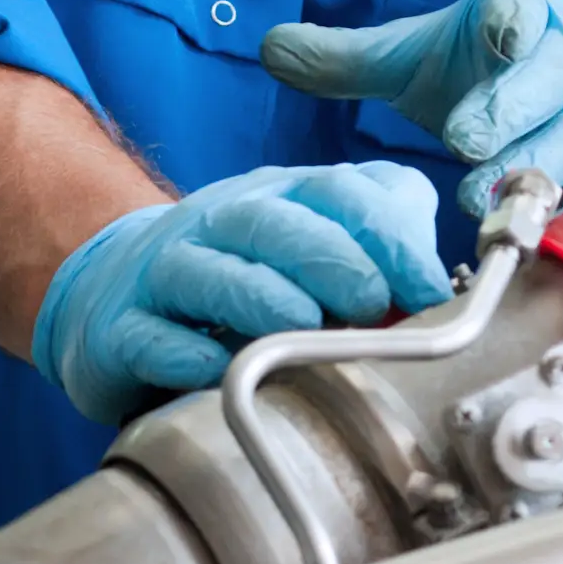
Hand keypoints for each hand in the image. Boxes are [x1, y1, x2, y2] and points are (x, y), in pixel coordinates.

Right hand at [30, 159, 456, 421]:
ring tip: (305, 327)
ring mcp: (165, 275)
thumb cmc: (239, 275)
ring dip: (261, 298)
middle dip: (331, 260)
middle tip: (373, 304)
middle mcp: (221, 226)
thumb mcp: (317, 241)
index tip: (429, 287)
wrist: (113, 294)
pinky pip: (150, 339)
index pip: (339, 193)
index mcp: (280, 200)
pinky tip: (218, 370)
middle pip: (274, 224)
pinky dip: (184, 355)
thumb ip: (386, 239)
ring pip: (207, 274)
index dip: (389, 235)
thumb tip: (449, 279)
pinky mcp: (120, 331)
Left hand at [261, 0, 562, 211]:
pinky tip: (541, 235)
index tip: (502, 37)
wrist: (555, 118)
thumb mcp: (415, 66)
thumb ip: (349, 61)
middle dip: (512, 111)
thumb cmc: (481, 82)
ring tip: (485, 198)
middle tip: (466, 146)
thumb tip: (270, 47)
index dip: (513, 24)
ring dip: (539, 166)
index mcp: (525, 17)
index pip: (522, 10)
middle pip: (557, 79)